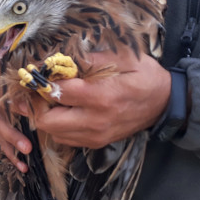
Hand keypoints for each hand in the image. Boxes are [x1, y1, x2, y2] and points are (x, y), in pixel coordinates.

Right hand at [0, 77, 31, 172]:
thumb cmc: (12, 76)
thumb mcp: (18, 77)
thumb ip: (28, 83)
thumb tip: (43, 89)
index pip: (2, 107)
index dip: (12, 116)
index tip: (24, 122)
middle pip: (0, 125)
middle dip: (13, 138)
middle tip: (27, 148)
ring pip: (1, 139)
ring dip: (12, 153)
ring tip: (24, 167)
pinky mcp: (2, 129)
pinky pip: (5, 144)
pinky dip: (13, 156)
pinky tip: (23, 167)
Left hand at [16, 50, 170, 148]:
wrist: (165, 103)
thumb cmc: (144, 75)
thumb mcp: (123, 57)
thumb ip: (91, 57)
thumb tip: (62, 58)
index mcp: (101, 96)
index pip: (57, 92)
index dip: (40, 82)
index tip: (34, 73)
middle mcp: (95, 120)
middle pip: (47, 120)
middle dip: (35, 104)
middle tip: (35, 90)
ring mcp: (95, 135)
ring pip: (52, 133)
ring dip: (43, 116)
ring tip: (45, 100)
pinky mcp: (96, 143)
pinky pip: (64, 139)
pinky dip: (56, 127)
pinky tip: (60, 111)